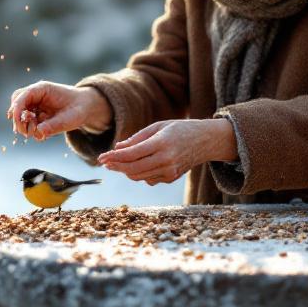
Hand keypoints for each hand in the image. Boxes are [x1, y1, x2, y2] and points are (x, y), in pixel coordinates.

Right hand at [7, 81, 111, 140]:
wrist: (86, 108)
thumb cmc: (79, 108)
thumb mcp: (70, 118)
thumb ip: (54, 125)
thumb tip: (38, 132)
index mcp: (42, 89)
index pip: (22, 96)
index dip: (16, 108)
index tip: (18, 121)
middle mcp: (36, 96)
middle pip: (17, 103)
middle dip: (18, 118)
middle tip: (26, 132)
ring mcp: (35, 105)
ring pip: (20, 113)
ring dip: (24, 125)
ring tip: (36, 132)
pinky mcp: (37, 114)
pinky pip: (28, 122)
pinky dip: (31, 129)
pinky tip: (42, 133)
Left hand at [97, 118, 234, 184]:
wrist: (206, 141)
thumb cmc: (180, 129)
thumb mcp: (158, 127)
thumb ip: (137, 138)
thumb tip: (117, 148)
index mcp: (162, 143)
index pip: (131, 154)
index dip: (114, 157)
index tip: (101, 157)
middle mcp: (166, 160)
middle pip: (133, 169)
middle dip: (116, 167)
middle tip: (105, 163)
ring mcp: (170, 171)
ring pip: (139, 176)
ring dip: (125, 171)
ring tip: (116, 163)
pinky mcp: (172, 178)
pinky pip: (149, 179)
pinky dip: (138, 173)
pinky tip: (135, 166)